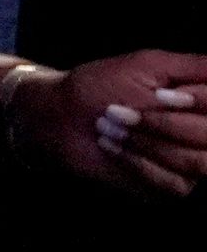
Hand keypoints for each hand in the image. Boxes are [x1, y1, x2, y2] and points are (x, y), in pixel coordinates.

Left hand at [18, 52, 206, 198]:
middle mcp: (205, 132)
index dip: (197, 101)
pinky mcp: (173, 186)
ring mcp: (194, 162)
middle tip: (121, 112)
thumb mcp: (149, 65)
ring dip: (149, 144)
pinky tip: (114, 149)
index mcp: (206, 102)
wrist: (60, 117)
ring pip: (197, 163)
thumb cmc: (102, 85)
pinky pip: (175, 183)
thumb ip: (196, 66)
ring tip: (113, 128)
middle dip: (164, 124)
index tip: (160, 95)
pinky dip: (140, 164)